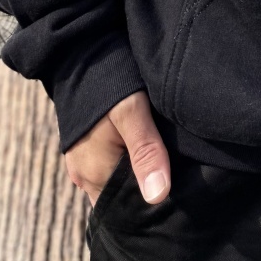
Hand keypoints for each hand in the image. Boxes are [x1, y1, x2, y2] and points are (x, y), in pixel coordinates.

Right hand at [64, 90, 171, 206]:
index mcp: (95, 175)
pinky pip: (108, 171)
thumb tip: (158, 196)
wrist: (79, 51)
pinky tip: (147, 154)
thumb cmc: (107, 79)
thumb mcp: (131, 111)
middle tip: (181, 182)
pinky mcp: (84, 151)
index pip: (129, 208)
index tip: (181, 197)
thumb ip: (145, 151)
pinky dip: (126, 167)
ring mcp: (82, 165)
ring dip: (137, 179)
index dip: (154, 204)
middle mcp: (85, 177)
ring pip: (115, 185)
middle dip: (146, 193)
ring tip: (167, 168)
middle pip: (122, 198)